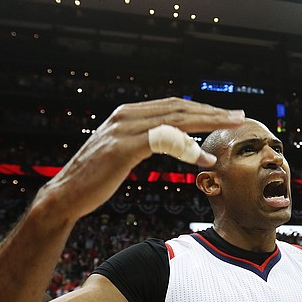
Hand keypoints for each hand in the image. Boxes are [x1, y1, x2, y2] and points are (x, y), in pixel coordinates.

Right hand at [39, 97, 244, 219]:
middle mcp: (126, 115)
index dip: (201, 109)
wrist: (64, 196)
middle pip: (178, 108)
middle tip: (237, 115)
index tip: (224, 114)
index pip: (172, 105)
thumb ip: (141, 141)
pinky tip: (204, 158)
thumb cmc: (94, 180)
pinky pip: (164, 142)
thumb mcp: (121, 153)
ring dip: (207, 122)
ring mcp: (124, 129)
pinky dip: (187, 148)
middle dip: (211, 111)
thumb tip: (165, 140)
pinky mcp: (124, 148)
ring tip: (230, 126)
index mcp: (127, 115)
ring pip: (175, 120)